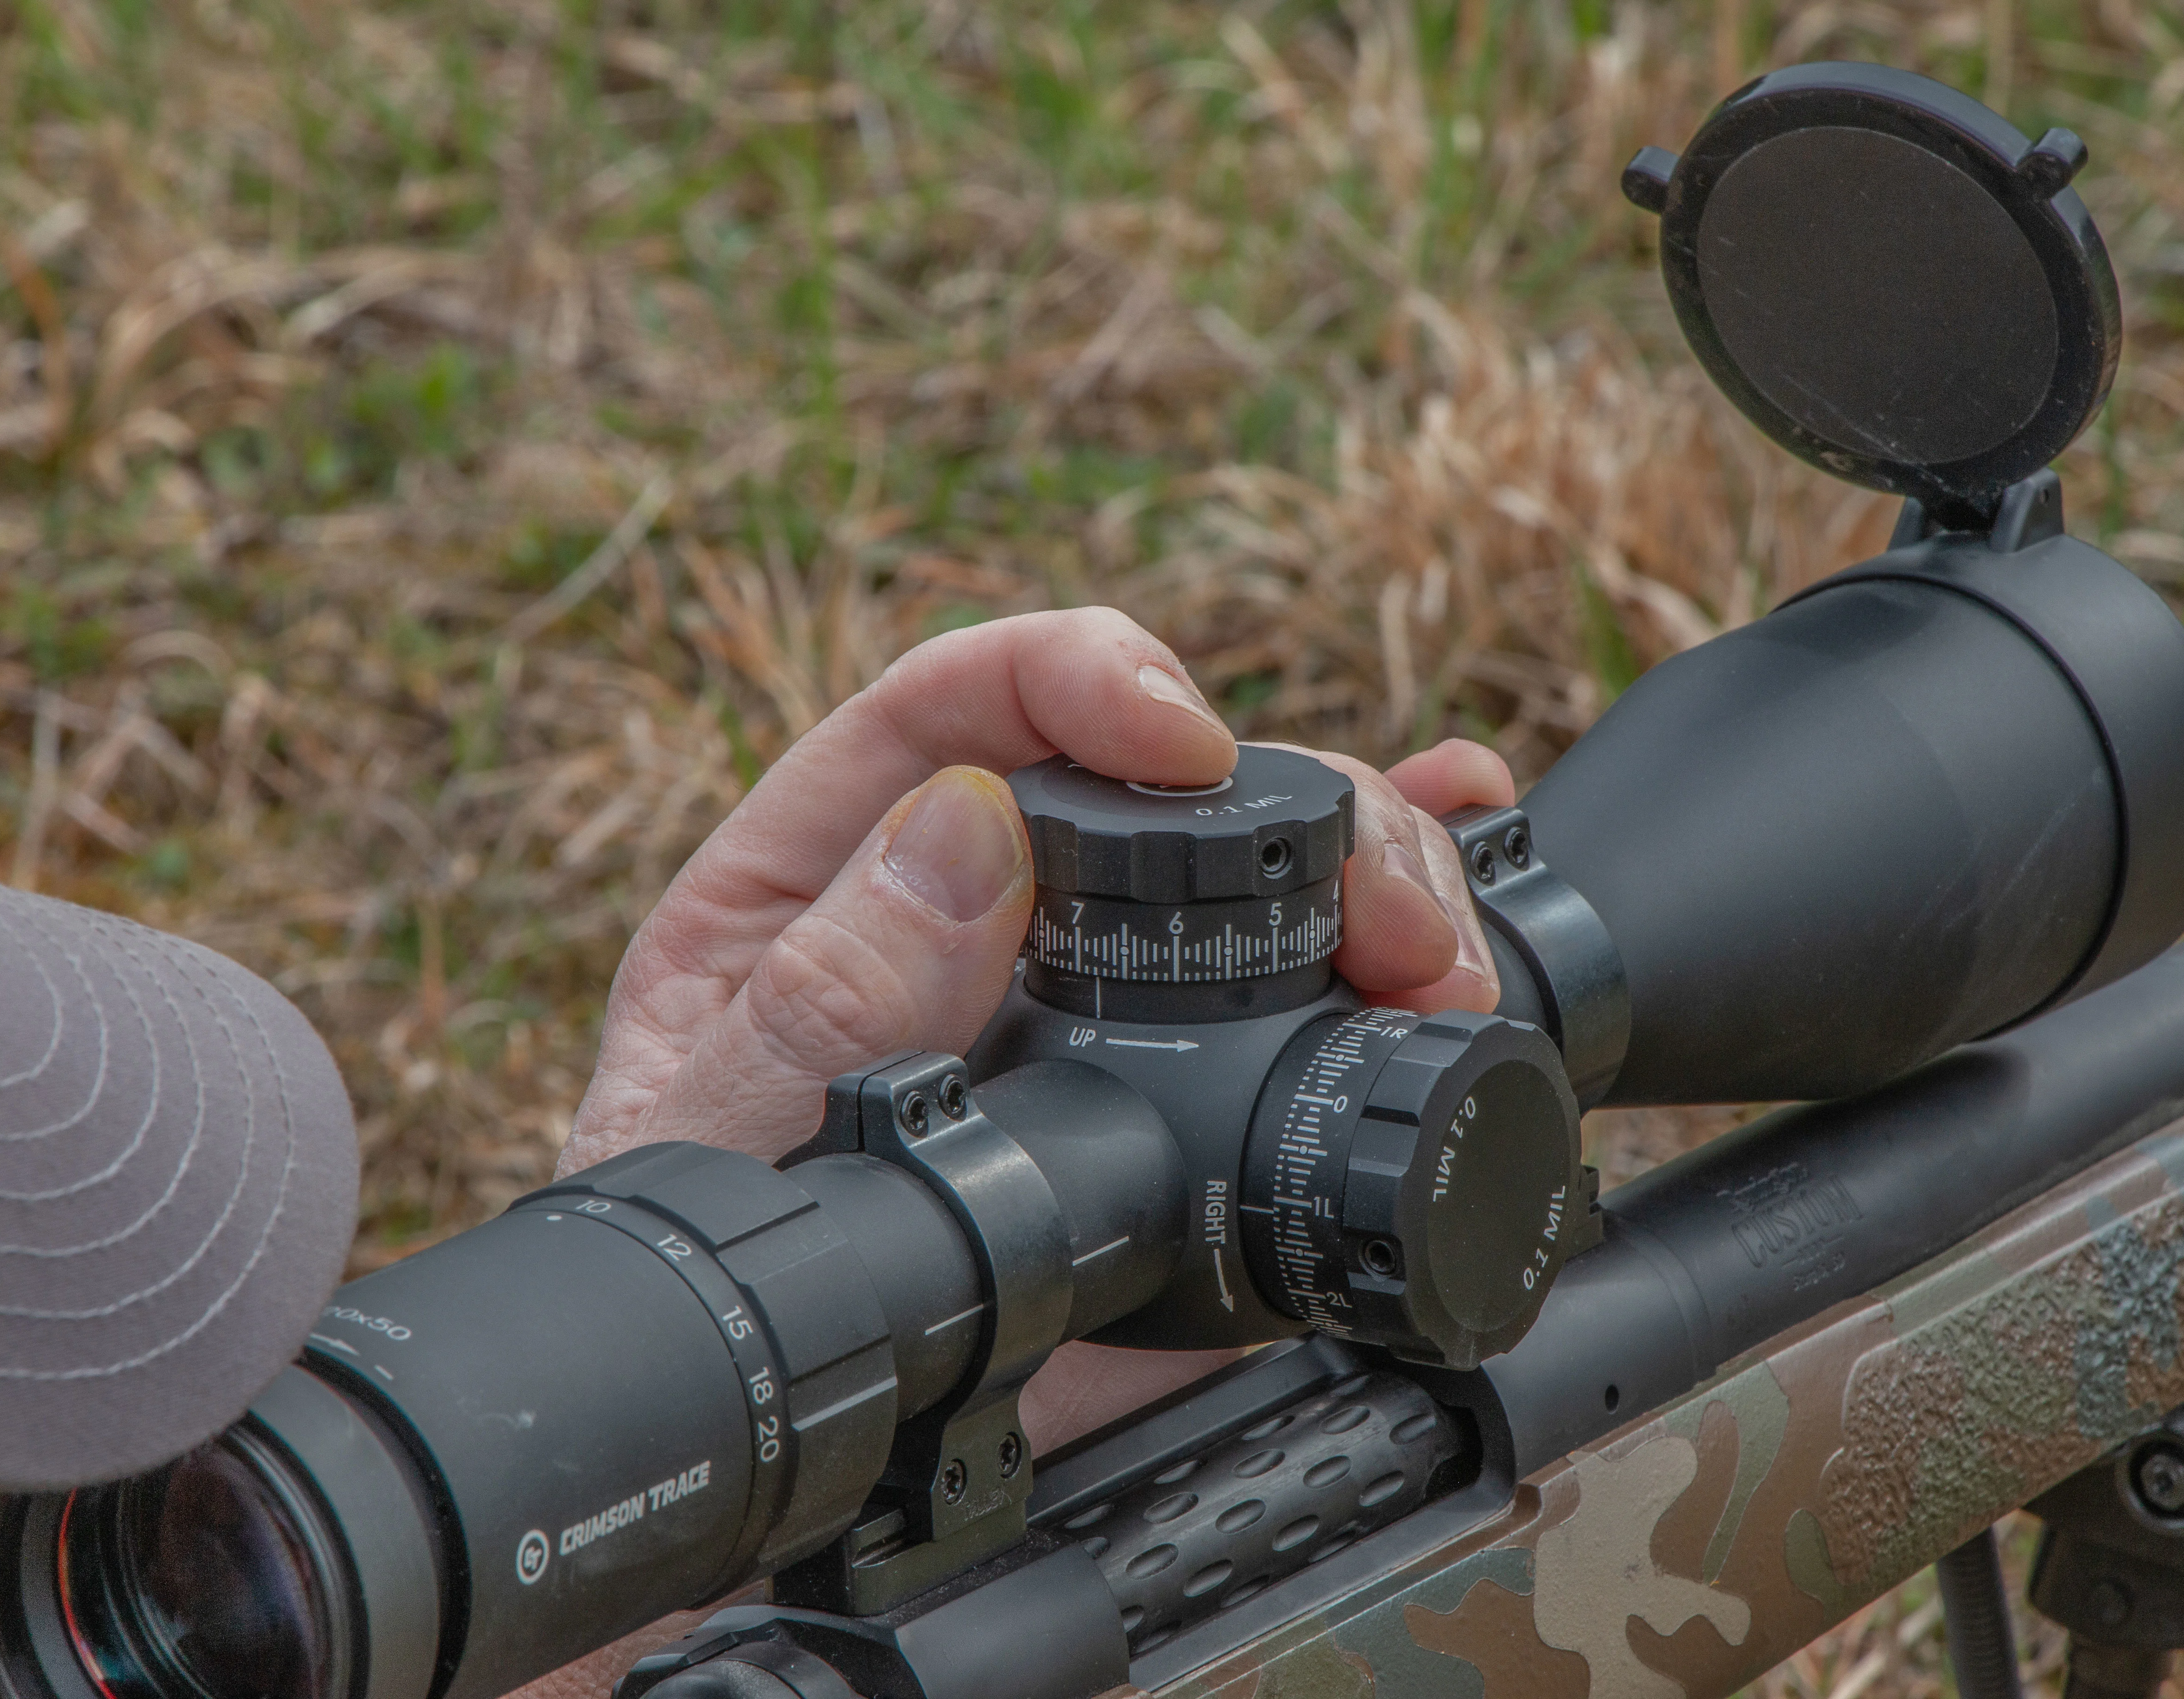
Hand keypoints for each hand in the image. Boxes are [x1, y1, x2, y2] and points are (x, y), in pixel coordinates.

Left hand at [521, 608, 1512, 1696]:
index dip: (1079, 680)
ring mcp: (1093, 1002)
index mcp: (825, 878)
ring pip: (1246, 871)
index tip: (1178, 738)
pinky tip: (1479, 852)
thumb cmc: (711, 1302)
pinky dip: (1393, 918)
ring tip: (1431, 942)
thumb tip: (962, 836)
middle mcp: (977, 916)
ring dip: (1370, 866)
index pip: (959, 707)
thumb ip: (818, 1005)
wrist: (772, 1481)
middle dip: (1280, 801)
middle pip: (1145, 781)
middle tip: (1364, 895)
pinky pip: (1299, 989)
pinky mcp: (1184, 1101)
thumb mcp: (705, 1147)